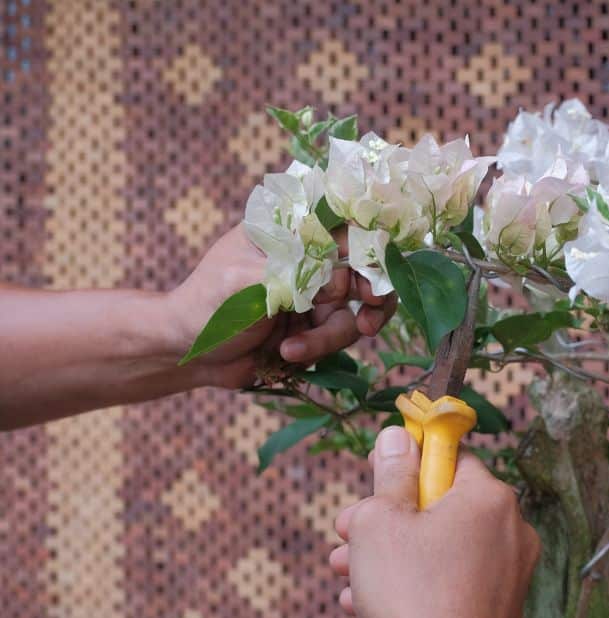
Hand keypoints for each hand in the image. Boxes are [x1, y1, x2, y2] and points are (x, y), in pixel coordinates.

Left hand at [165, 226, 396, 387]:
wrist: (188, 354)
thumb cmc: (207, 306)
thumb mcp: (247, 281)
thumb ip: (295, 273)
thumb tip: (343, 277)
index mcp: (290, 230)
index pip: (346, 225)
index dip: (370, 247)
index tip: (374, 274)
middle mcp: (310, 257)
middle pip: (367, 268)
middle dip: (372, 296)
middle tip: (367, 319)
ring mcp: (316, 293)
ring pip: (356, 311)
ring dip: (330, 336)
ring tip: (295, 349)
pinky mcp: (317, 327)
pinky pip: (341, 337)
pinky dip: (318, 349)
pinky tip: (287, 354)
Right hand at [328, 426, 539, 617]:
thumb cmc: (410, 596)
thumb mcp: (380, 522)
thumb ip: (388, 475)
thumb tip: (396, 437)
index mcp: (490, 498)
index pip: (450, 459)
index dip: (406, 466)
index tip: (372, 477)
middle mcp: (514, 533)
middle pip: (443, 509)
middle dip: (388, 520)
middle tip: (346, 533)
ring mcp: (512, 578)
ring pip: (442, 553)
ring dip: (392, 558)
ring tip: (346, 575)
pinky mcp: (502, 615)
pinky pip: (453, 588)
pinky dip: (415, 590)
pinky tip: (367, 607)